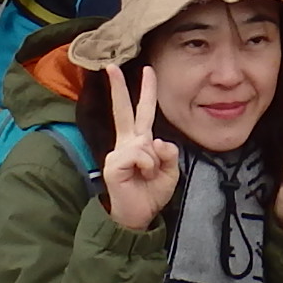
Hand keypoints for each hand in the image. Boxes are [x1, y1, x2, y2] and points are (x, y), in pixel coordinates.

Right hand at [98, 62, 181, 231]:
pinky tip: (141, 178)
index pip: (143, 112)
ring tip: (147, 178)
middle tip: (111, 66)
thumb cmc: (151, 193)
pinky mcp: (113, 163)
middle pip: (125, 110)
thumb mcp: (170, 171)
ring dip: (155, 164)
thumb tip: (155, 141)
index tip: (147, 69)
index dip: (146, 91)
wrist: (137, 216)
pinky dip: (148, 168)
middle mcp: (127, 143)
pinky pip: (142, 155)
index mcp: (140, 142)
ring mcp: (118, 152)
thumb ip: (169, 152)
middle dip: (119, 87)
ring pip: (147, 143)